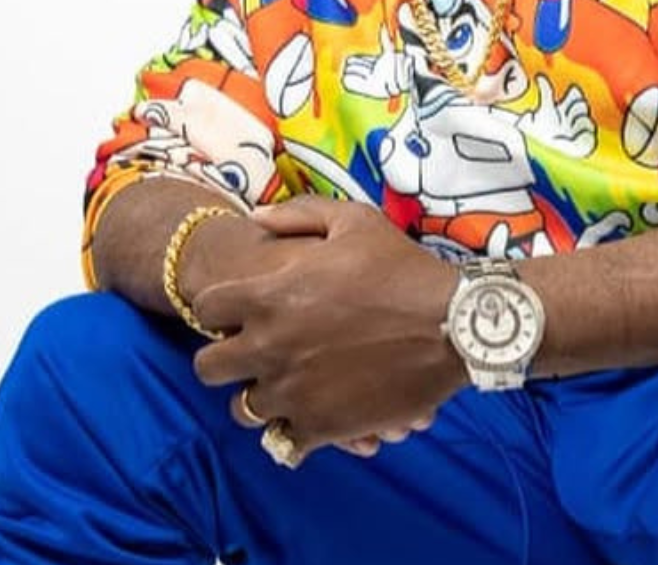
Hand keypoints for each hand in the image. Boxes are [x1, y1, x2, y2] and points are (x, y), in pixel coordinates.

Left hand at [190, 198, 464, 459]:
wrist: (453, 324)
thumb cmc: (402, 268)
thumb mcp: (353, 221)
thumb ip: (297, 215)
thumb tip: (254, 219)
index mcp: (269, 295)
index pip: (204, 310)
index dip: (220, 310)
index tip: (242, 313)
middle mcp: (269, 346)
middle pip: (207, 369)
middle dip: (226, 359)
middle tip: (254, 354)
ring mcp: (293, 392)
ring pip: (241, 410)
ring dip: (257, 396)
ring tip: (285, 386)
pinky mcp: (321, 426)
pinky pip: (282, 442)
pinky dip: (292, 430)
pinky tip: (311, 413)